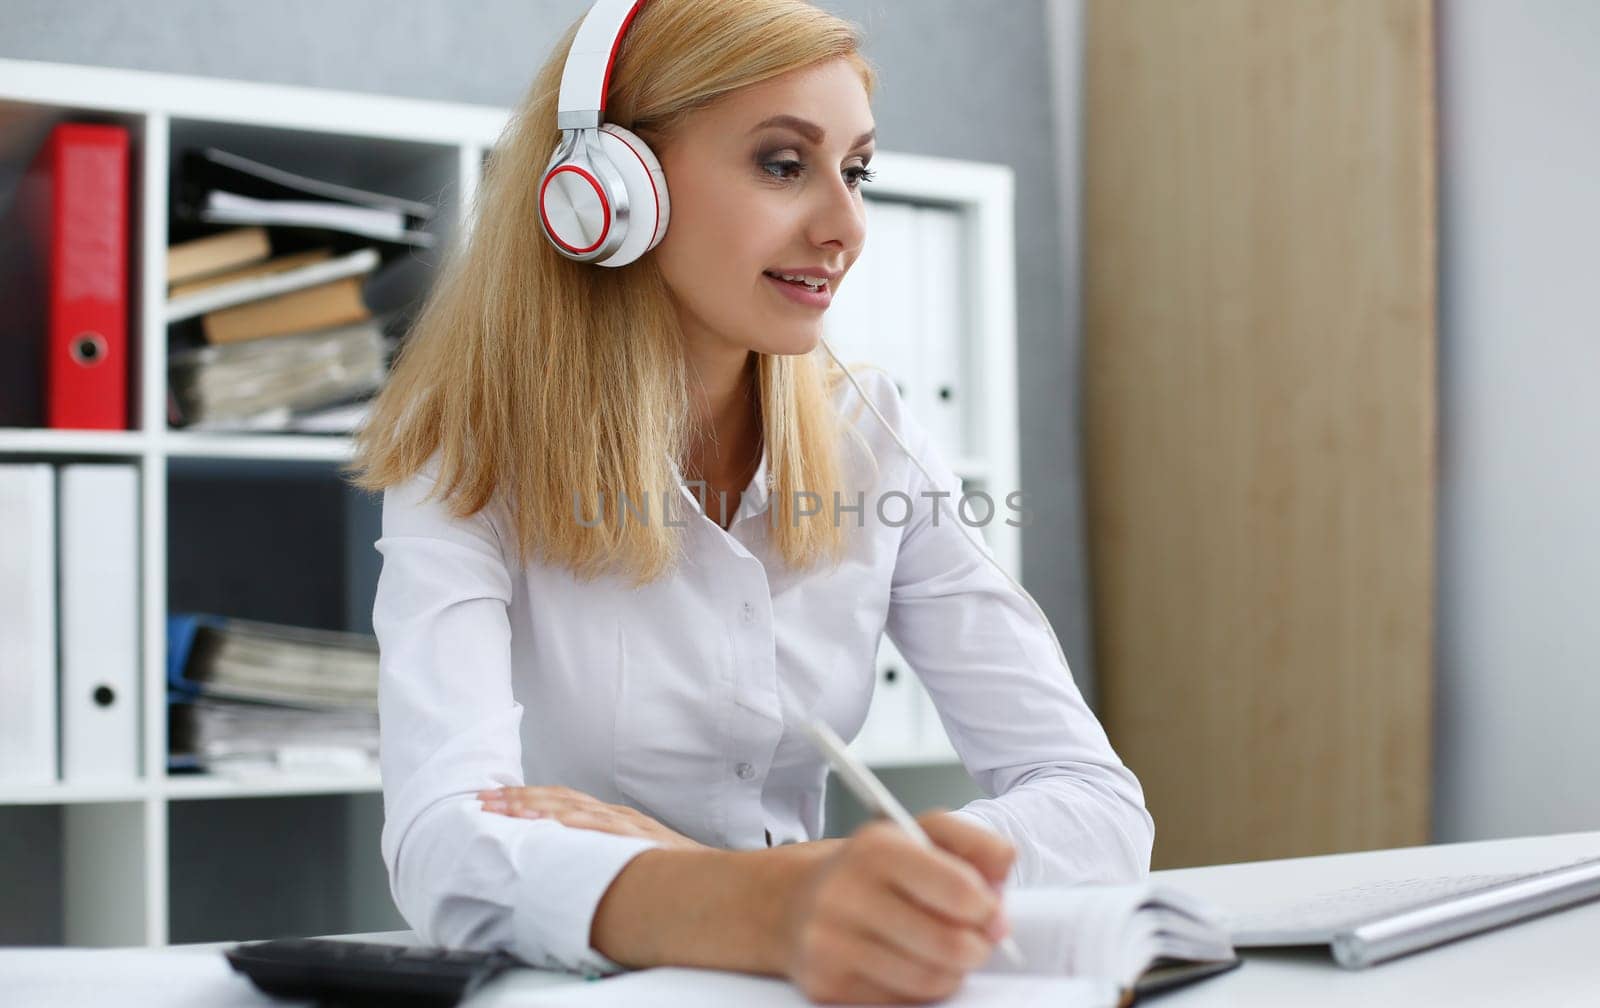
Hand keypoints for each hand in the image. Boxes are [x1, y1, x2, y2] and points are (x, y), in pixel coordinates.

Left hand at [476, 785, 708, 850]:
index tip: (492, 799)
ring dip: (535, 808)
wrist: (712, 877)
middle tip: (481, 800)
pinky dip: (573, 824)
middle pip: (559, 799)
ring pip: (573, 809)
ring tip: (503, 811)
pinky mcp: (636, 840)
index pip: (561, 800)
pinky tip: (550, 825)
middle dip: (518, 799)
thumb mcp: (631, 854)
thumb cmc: (671, 871)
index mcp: (611, 817)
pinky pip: (600, 829)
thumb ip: (602, 850)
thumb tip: (564, 858)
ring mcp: (625, 826)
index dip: (526, 798)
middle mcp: (614, 815)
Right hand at [779, 808, 1015, 1003]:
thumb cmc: (872, 868)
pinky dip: (920, 987)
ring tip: (944, 949)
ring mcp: (832, 943)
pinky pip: (902, 1001)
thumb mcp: (919, 834)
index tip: (991, 911)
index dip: (987, 909)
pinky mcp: (827, 984)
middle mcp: (846, 893)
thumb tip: (1005, 869)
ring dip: (952, 970)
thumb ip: (973, 843)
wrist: (797, 900)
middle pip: (950, 945)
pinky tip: (911, 962)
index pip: (958, 891)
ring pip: (930, 980)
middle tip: (976, 937)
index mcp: (876, 848)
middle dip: (976, 946)